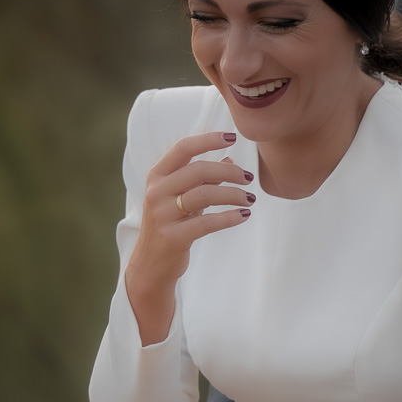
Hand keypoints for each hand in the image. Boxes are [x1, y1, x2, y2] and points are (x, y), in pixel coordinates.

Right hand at [125, 131, 252, 344]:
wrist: (151, 265)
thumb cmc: (171, 224)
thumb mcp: (182, 197)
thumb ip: (203, 179)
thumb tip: (230, 159)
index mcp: (157, 176)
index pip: (183, 148)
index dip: (209, 140)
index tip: (233, 137)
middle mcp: (156, 192)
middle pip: (199, 170)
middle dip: (230, 172)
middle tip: (249, 178)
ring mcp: (162, 215)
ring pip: (205, 194)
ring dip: (233, 194)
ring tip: (250, 199)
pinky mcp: (173, 237)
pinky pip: (207, 222)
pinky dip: (229, 216)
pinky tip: (244, 215)